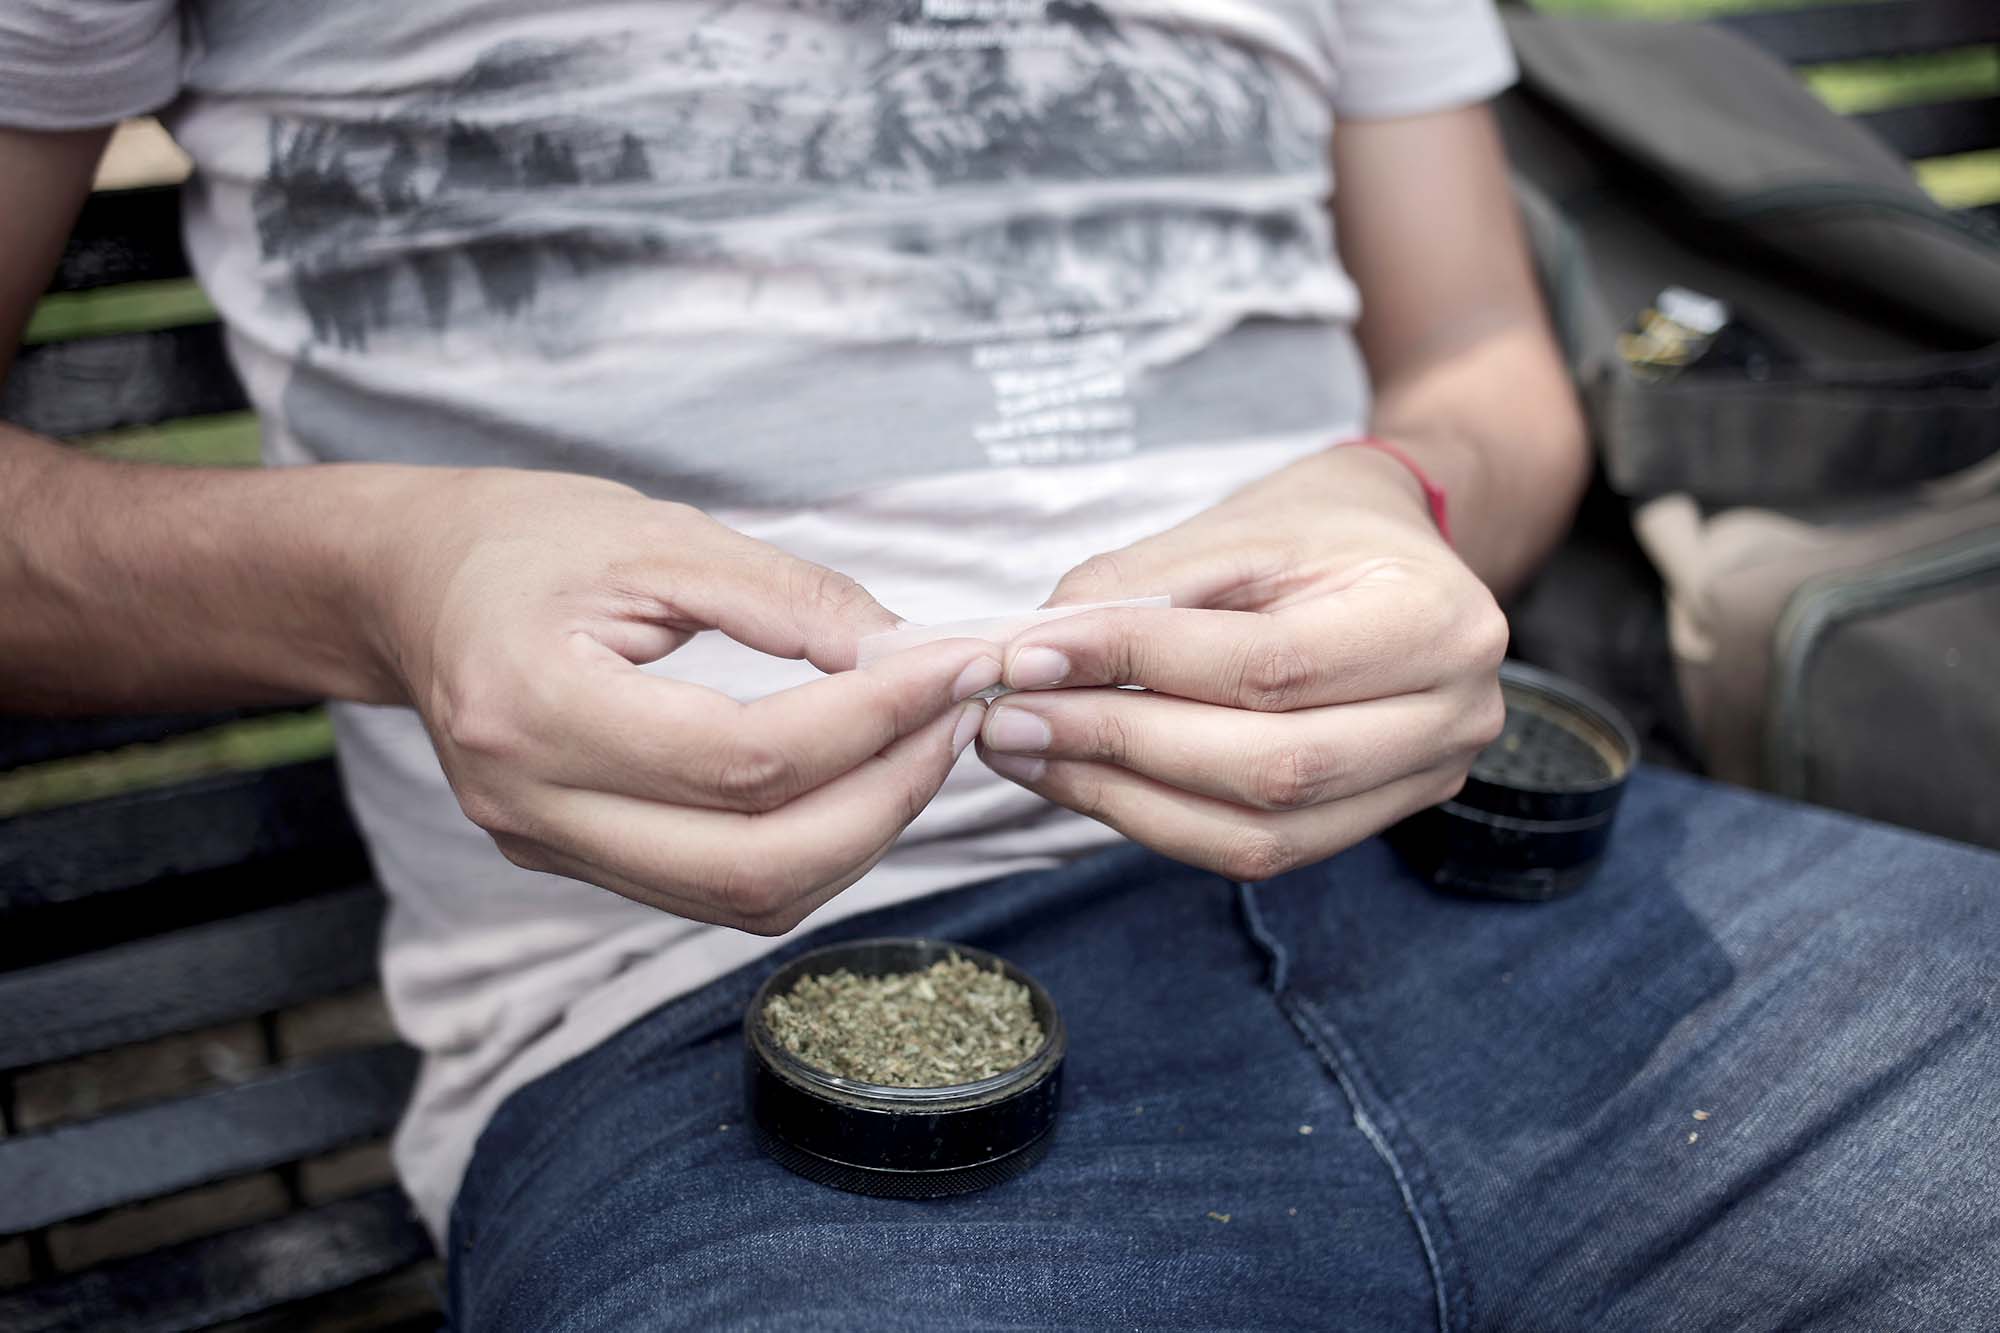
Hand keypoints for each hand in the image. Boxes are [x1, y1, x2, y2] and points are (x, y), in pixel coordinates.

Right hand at [369, 469, 998, 932]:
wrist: (415, 586)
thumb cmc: (528, 541)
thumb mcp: (658, 534)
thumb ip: (786, 596)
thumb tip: (906, 650)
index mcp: (536, 709)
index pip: (744, 758)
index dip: (871, 719)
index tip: (954, 665)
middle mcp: (532, 807)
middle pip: (754, 864)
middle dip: (885, 799)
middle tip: (956, 717)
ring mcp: (549, 849)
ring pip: (746, 899)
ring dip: (861, 834)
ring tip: (923, 743)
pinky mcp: (576, 862)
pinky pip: (719, 891)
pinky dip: (810, 847)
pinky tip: (858, 777)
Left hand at [975, 444, 1507, 880]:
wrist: (1403, 554)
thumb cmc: (1320, 527)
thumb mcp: (1236, 525)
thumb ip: (1138, 586)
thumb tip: (1030, 652)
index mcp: (1436, 622)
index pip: (1269, 665)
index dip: (1138, 665)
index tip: (1028, 655)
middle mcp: (1453, 716)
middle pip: (1270, 764)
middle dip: (1120, 745)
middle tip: (1009, 719)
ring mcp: (1425, 781)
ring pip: (1259, 831)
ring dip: (1124, 800)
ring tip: (1027, 754)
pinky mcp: (1374, 819)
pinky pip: (1258, 849)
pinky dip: (1158, 821)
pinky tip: (1082, 781)